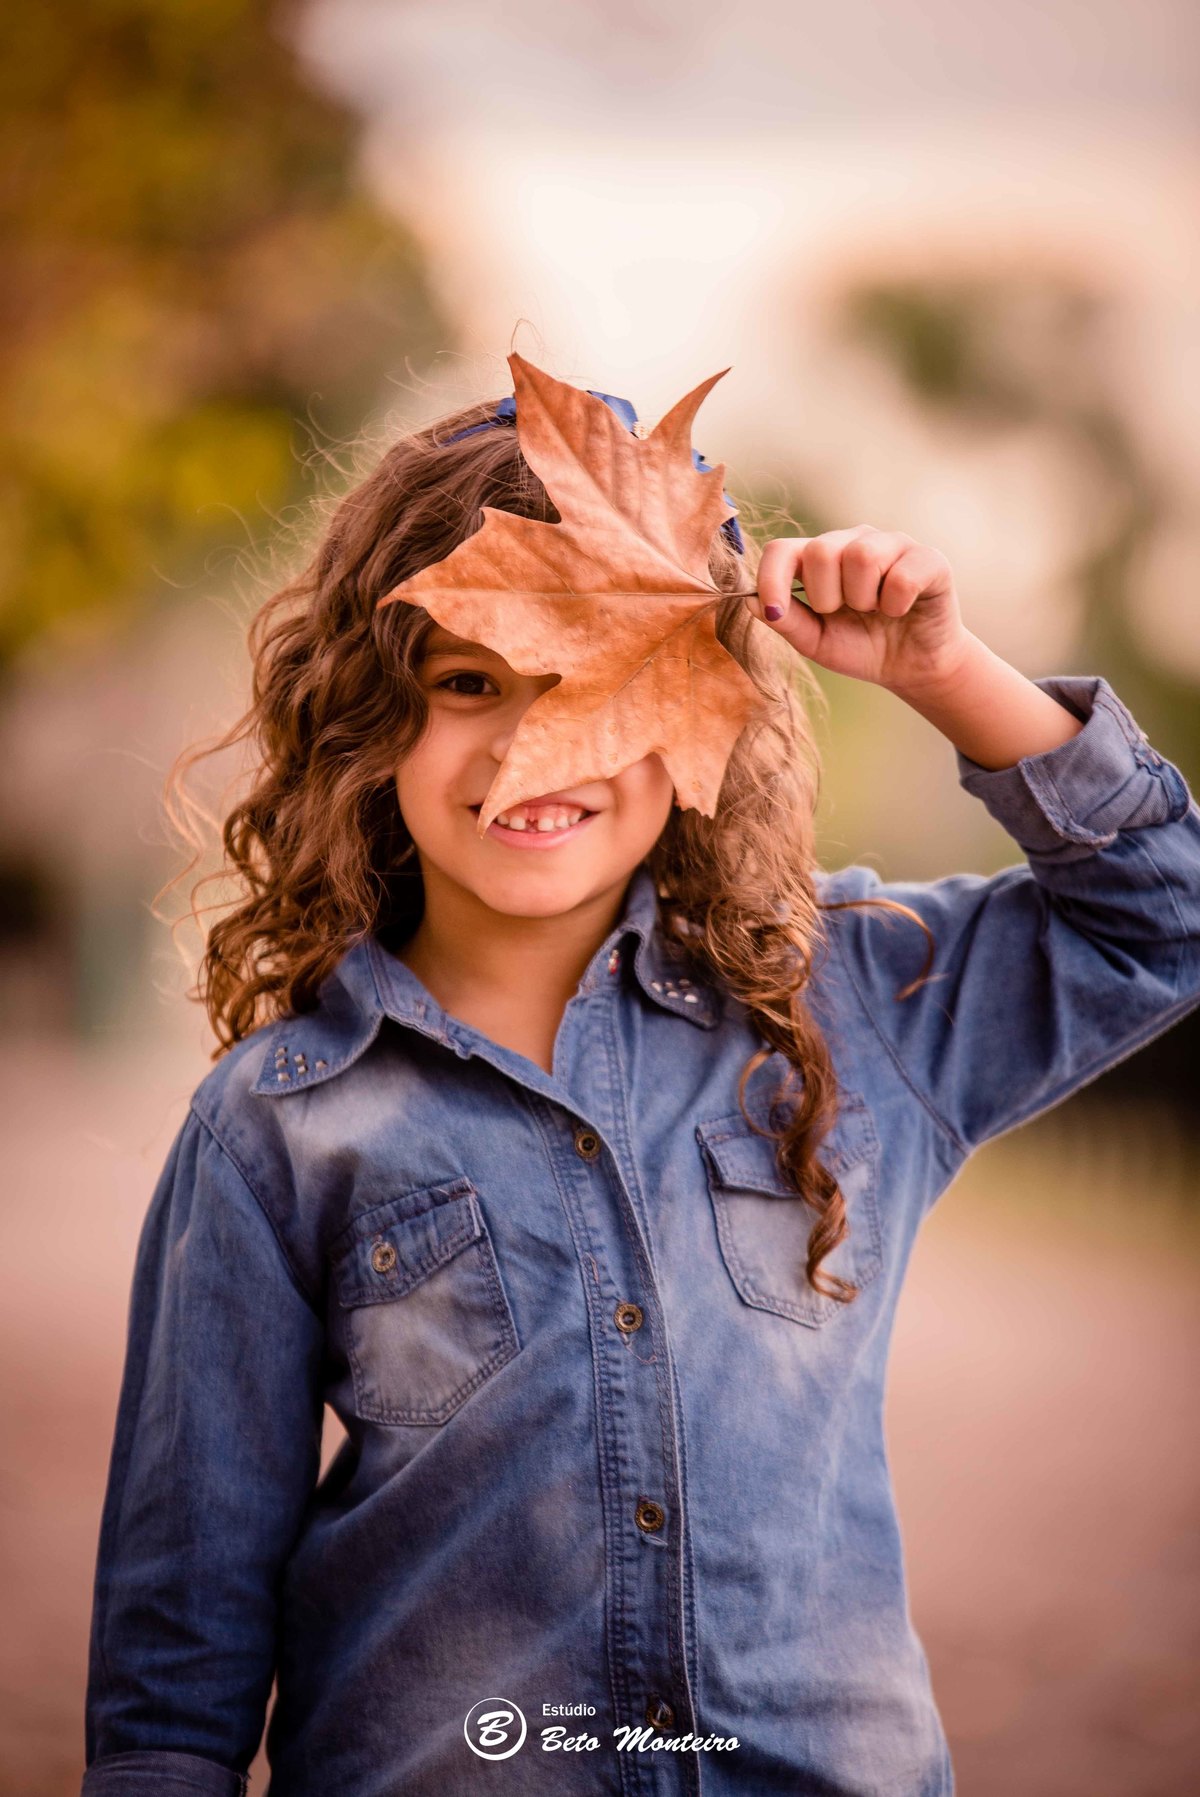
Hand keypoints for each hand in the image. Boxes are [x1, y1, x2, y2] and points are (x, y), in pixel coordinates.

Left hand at [745, 526, 970, 694]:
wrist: (911, 667)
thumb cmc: (861, 647)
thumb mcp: (815, 642)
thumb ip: (786, 621)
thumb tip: (751, 600)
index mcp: (819, 558)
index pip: (782, 549)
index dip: (771, 579)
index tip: (775, 611)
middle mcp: (853, 541)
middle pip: (821, 551)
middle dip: (827, 597)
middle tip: (847, 612)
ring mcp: (892, 544)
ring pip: (862, 557)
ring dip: (864, 599)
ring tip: (875, 610)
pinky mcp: (927, 558)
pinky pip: (901, 576)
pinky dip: (897, 605)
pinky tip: (901, 610)